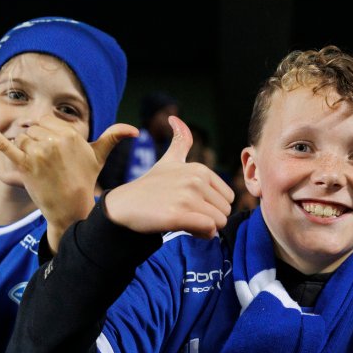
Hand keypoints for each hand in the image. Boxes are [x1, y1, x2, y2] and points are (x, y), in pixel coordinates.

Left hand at [0, 114, 137, 249]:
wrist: (71, 207)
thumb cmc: (85, 180)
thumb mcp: (100, 156)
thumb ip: (114, 137)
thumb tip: (136, 130)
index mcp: (70, 134)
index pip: (47, 121)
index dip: (48, 135)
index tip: (56, 153)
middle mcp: (54, 141)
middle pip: (33, 129)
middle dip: (37, 143)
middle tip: (49, 164)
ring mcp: (38, 153)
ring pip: (22, 139)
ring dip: (26, 151)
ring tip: (40, 168)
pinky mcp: (24, 165)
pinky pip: (4, 144)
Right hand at [105, 115, 233, 237]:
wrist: (124, 205)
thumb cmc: (151, 186)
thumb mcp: (169, 161)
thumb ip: (179, 142)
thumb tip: (175, 118)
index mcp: (199, 170)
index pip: (229, 198)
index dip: (214, 207)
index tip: (194, 205)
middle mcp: (195, 180)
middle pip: (225, 211)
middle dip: (211, 218)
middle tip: (188, 214)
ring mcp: (186, 197)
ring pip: (219, 222)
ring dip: (205, 228)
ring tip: (184, 220)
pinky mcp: (177, 215)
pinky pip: (209, 229)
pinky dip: (201, 234)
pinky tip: (185, 229)